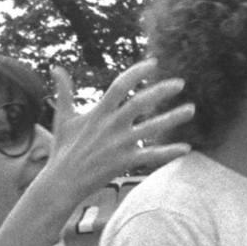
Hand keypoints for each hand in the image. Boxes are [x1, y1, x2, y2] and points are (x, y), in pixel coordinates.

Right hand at [43, 60, 195, 199]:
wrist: (61, 182)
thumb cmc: (62, 150)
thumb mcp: (62, 118)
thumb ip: (63, 91)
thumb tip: (56, 67)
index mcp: (98, 113)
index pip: (120, 86)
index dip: (137, 72)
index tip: (153, 62)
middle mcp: (110, 126)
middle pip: (140, 103)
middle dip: (161, 91)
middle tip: (180, 83)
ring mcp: (119, 144)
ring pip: (151, 128)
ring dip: (173, 118)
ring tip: (191, 109)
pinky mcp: (124, 162)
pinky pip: (151, 156)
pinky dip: (168, 152)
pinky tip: (186, 148)